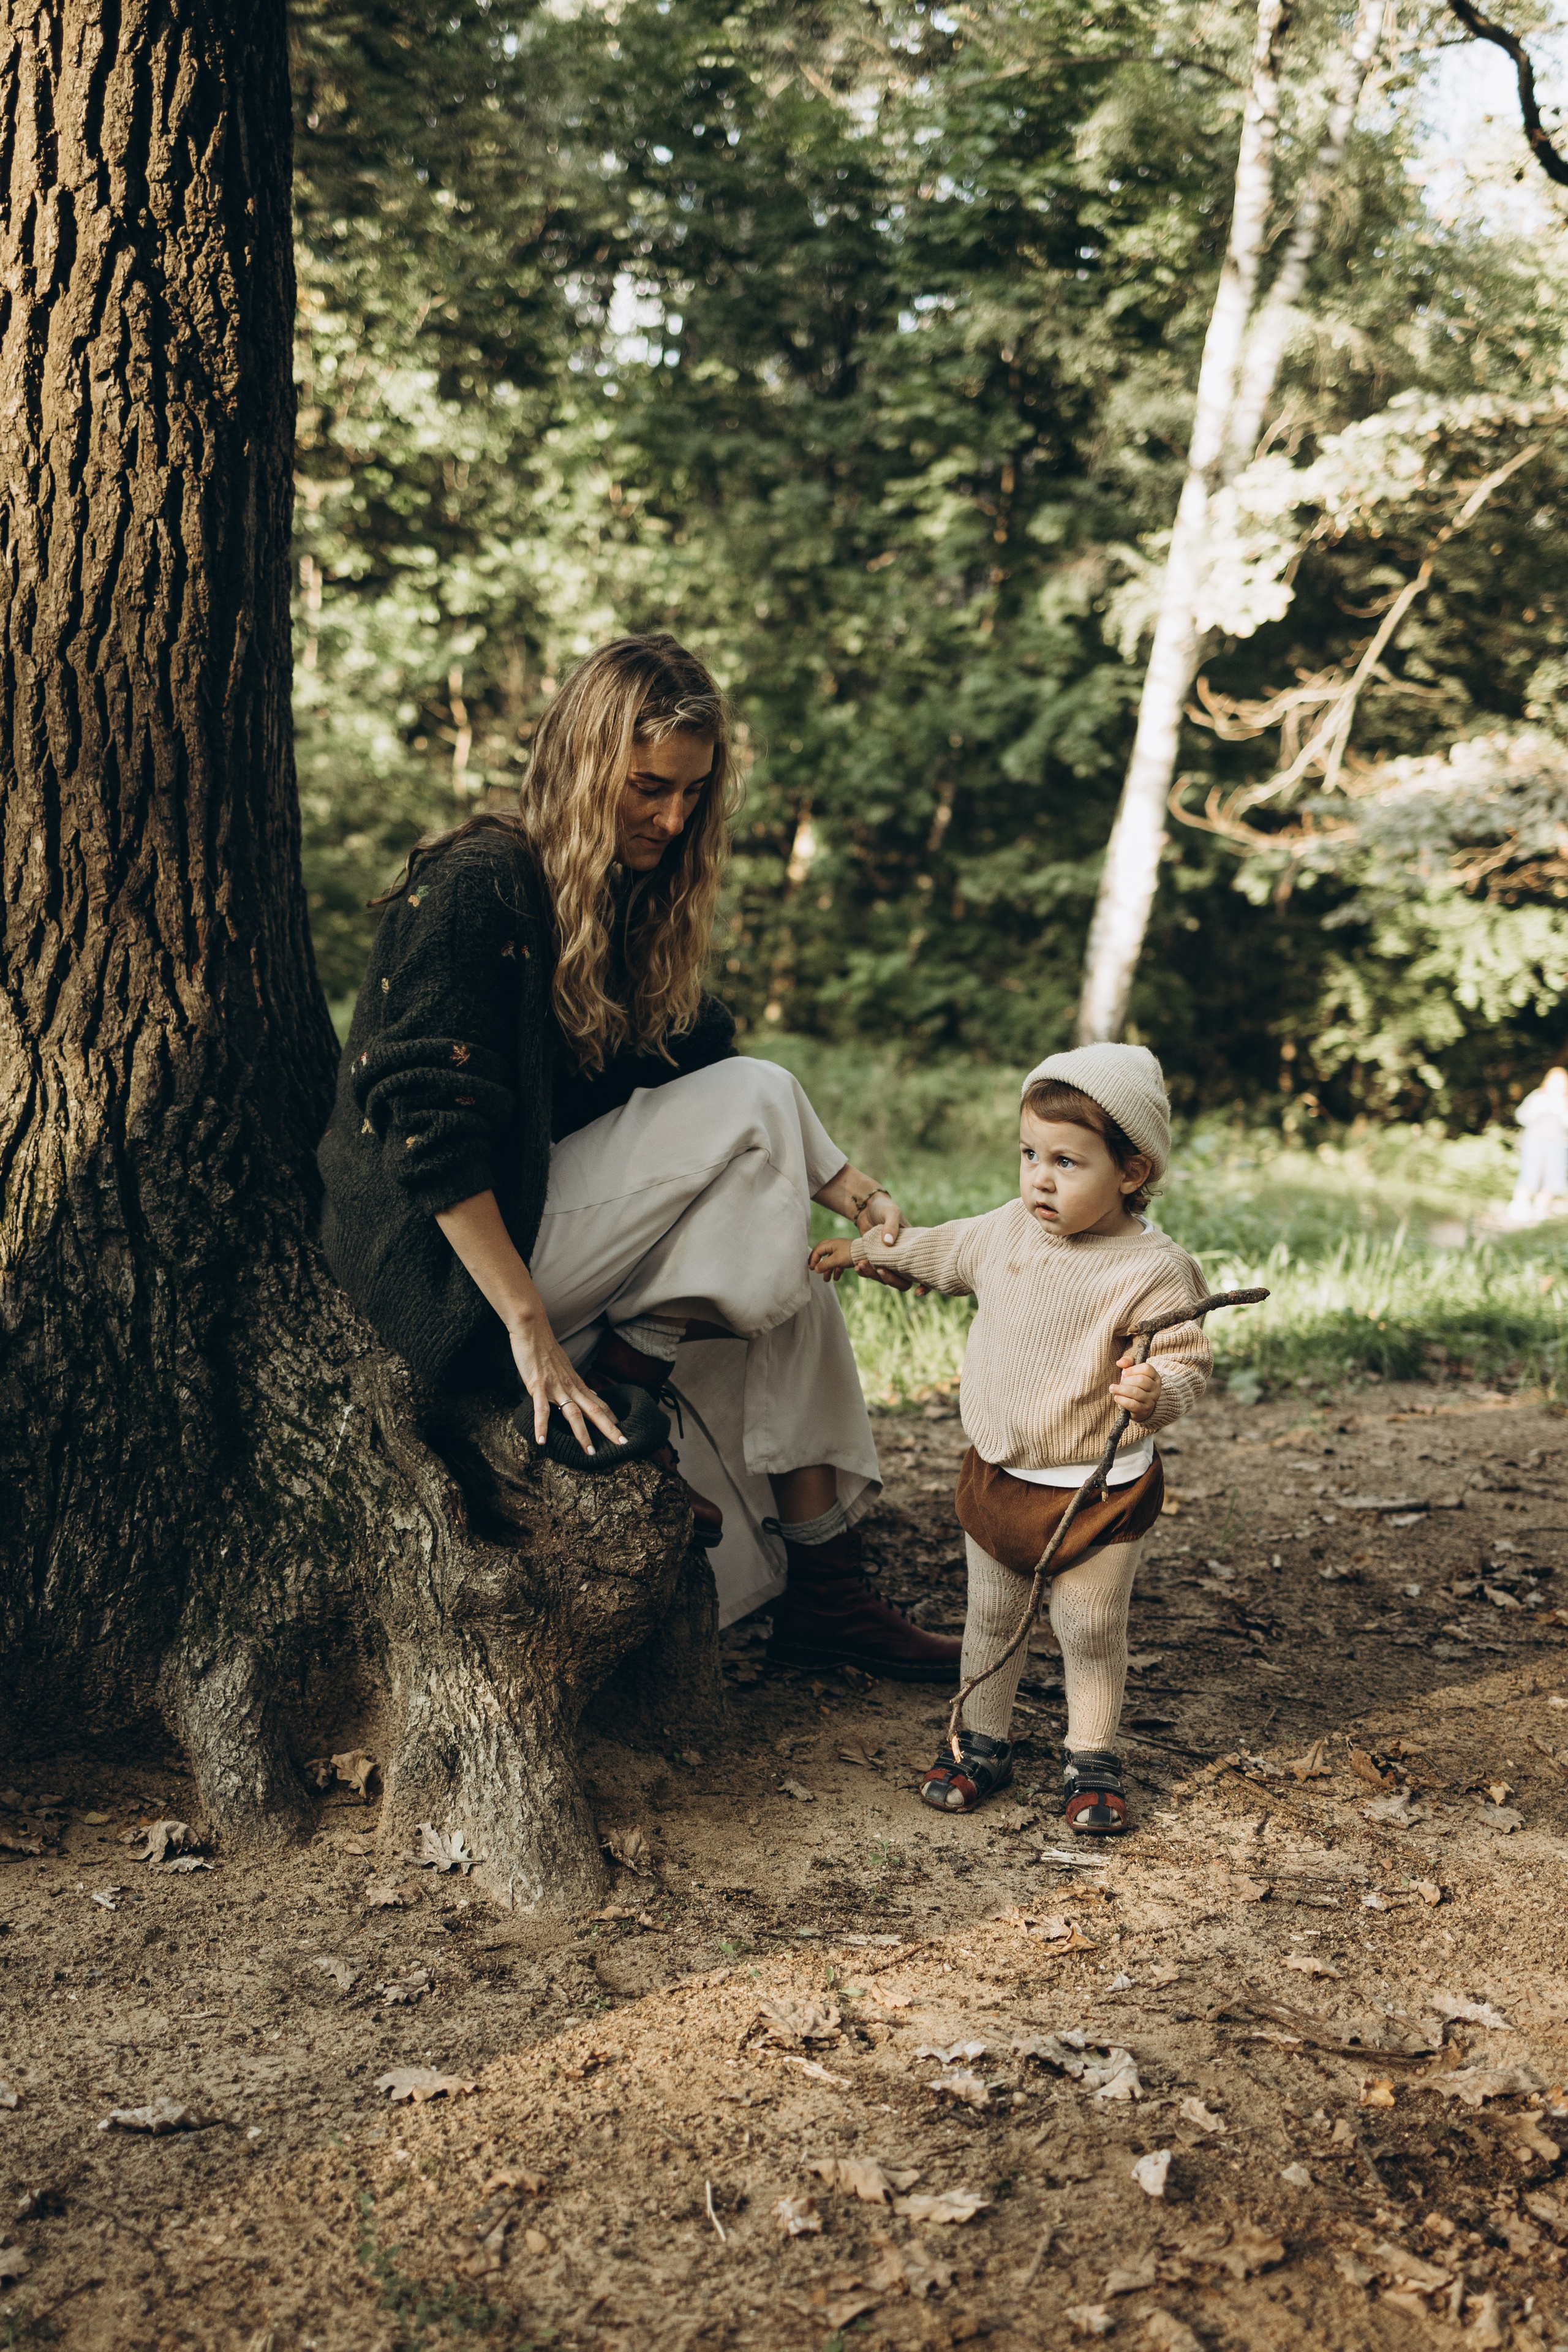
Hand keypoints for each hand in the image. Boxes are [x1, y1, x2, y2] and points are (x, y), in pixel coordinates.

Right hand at [509, 1314, 626, 1451]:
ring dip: (583, 1434)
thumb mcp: (565, 1367)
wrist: (532, 1330)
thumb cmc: (546, 1348)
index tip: (622, 1431)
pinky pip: (541, 1410)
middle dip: (608, 1429)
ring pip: (573, 1414)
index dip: (611, 1418)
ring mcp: (555, 1387)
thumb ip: (576, 1383)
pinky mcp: (538, 1386)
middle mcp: (570, 1387)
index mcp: (576, 1383)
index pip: (598, 1403)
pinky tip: (542, 1442)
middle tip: (622, 1444)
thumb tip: (589, 1394)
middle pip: (594, 1411)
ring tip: (590, 1452)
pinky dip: (542, 1427)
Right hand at [808, 1237, 857, 1282]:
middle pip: (822, 1254)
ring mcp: (841, 1251)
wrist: (866, 1253)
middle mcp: (835, 1246)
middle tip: (814, 1270)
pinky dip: (836, 1270)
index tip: (811, 1268)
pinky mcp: (846, 1256)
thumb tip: (815, 1269)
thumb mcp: (836, 1260)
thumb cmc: (850, 1254)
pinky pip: (838, 1263)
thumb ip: (825, 1265)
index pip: (817, 1250)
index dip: (813, 1259)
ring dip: (828, 1270)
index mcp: (831, 1244)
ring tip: (826, 1280)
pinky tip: (836, 1278)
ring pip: (831, 1261)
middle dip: (818, 1263)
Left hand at [854, 1190, 919, 1290]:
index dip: (926, 1284)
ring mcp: (890, 1261)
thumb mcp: (891, 1212)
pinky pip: (873, 1272)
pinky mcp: (876, 1261)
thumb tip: (888, 1243)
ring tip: (861, 1265)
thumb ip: (891, 1226)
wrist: (867, 1207)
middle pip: (904, 1280)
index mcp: (915, 1247)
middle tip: (880, 1269)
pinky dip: (865, 1272)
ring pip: (887, 1278)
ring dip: (874, 1275)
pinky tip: (857, 1266)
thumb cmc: (884, 1207)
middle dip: (892, 1280)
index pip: (926, 1270)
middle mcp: (904, 1257)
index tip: (918, 1292)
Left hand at [1111, 1352, 1162, 1422]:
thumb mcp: (1133, 1372)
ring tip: (1113, 1389)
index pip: (1146, 1368)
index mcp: (1155, 1377)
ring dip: (1121, 1389)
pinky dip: (1122, 1400)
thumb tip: (1120, 1363)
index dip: (1133, 1369)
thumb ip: (1127, 1362)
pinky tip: (1116, 1397)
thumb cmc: (1135, 1386)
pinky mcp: (1143, 1411)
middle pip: (1141, 1380)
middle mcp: (1156, 1389)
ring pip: (1136, 1392)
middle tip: (1120, 1382)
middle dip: (1126, 1380)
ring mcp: (1151, 1401)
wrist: (1140, 1407)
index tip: (1123, 1373)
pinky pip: (1132, 1404)